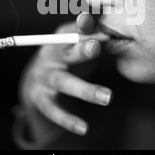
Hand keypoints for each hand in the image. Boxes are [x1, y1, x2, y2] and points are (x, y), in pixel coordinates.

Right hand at [20, 12, 112, 135]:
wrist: (36, 79)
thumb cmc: (66, 57)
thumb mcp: (76, 44)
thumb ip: (94, 36)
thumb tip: (118, 29)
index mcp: (61, 38)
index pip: (73, 30)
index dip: (85, 27)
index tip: (101, 27)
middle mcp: (51, 55)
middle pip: (66, 52)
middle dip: (81, 49)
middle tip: (96, 48)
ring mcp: (44, 77)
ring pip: (64, 82)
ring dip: (84, 89)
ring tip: (107, 98)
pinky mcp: (40, 98)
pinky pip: (54, 110)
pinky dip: (67, 119)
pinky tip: (84, 128)